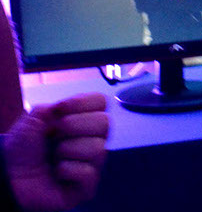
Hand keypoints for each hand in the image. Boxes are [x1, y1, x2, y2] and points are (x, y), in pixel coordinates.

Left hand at [5, 93, 108, 211]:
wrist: (12, 180)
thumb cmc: (23, 151)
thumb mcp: (29, 123)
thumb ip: (47, 108)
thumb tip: (62, 106)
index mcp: (82, 119)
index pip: (101, 101)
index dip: (83, 102)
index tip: (61, 109)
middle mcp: (93, 138)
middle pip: (105, 122)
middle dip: (74, 126)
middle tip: (56, 136)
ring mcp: (93, 161)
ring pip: (98, 148)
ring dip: (67, 150)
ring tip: (54, 158)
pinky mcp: (89, 184)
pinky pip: (87, 171)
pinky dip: (66, 170)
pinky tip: (57, 173)